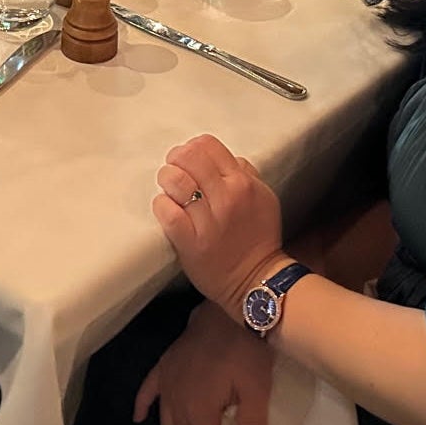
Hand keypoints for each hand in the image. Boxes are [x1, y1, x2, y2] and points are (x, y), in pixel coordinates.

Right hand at [134, 301, 274, 424]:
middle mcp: (178, 401)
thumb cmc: (248, 349)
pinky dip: (142, 405)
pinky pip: (148, 389)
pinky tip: (137, 418)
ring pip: (167, 423)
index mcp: (200, 410)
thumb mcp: (258, 389)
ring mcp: (169, 382)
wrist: (234, 307)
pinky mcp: (166, 365)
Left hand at [153, 134, 285, 310]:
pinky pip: (167, 212)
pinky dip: (162, 205)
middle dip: (175, 160)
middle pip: (189, 156)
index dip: (192, 148)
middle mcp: (227, 197)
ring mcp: (208, 220)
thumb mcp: (264, 197)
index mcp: (243, 183)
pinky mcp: (191, 241)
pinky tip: (166, 209)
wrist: (256, 279)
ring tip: (169, 190)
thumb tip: (226, 159)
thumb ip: (246, 173)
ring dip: (166, 180)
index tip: (188, 160)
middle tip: (174, 172)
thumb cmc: (258, 239)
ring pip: (175, 180)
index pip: (208, 145)